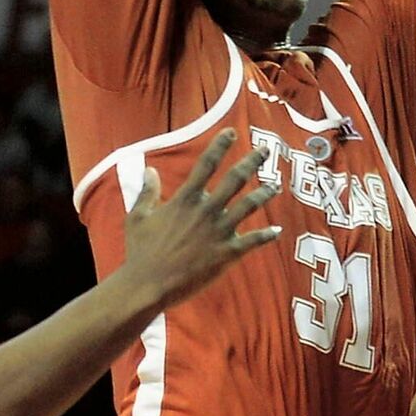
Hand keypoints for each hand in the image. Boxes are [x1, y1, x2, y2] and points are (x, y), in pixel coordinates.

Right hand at [123, 128, 280, 306]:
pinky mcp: (225, 254)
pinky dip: (266, 235)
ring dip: (264, 194)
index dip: (219, 146)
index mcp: (185, 199)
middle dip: (251, 161)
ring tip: (276, 185)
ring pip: (248, 206)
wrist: (147, 284)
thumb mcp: (138, 216)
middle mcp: (205, 210)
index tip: (231, 132)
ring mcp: (217, 231)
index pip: (206, 164)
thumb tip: (149, 170)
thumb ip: (147, 191)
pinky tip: (277, 230)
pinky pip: (251, 242)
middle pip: (235, 179)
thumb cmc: (140, 251)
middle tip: (265, 149)